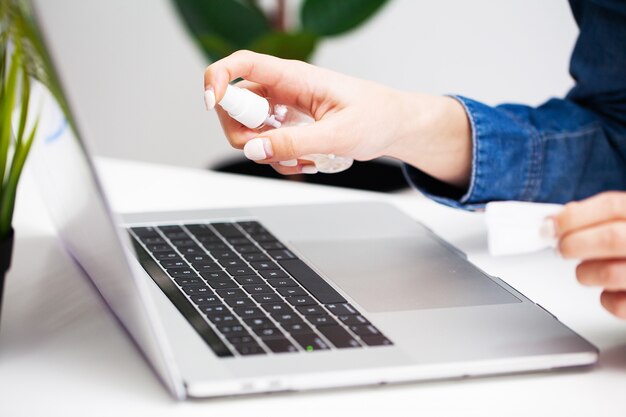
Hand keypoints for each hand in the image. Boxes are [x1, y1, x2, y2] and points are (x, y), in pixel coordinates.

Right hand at [203, 50, 471, 185]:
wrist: (394, 126)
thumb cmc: (376, 118)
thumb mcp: (338, 134)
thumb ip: (294, 143)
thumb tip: (254, 150)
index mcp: (294, 77)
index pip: (242, 64)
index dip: (218, 79)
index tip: (212, 104)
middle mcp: (284, 89)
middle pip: (236, 104)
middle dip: (243, 134)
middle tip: (267, 152)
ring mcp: (285, 108)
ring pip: (251, 129)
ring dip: (266, 152)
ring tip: (302, 162)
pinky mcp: (291, 125)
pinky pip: (268, 143)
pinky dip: (280, 159)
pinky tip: (306, 163)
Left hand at [553, 192, 625, 318]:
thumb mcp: (625, 221)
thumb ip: (599, 217)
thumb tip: (556, 222)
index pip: (612, 206)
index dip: (574, 216)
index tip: (551, 226)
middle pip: (611, 238)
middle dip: (574, 244)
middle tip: (561, 249)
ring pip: (610, 273)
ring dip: (586, 272)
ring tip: (586, 271)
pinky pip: (619, 304)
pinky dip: (606, 299)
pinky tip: (610, 290)